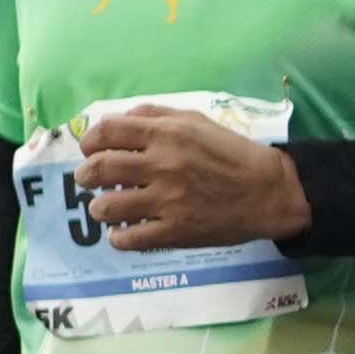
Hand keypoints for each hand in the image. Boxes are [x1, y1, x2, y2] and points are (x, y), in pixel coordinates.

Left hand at [74, 103, 310, 251]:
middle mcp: (162, 165)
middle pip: (98, 169)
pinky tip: (124, 232)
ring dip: (99, 208)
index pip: (106, 131)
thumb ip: (157, 115)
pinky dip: (118, 237)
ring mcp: (167, 201)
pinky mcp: (175, 231)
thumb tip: (121, 119)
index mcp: (166, 134)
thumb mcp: (198, 121)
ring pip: (106, 207)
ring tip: (106, 208)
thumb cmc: (232, 153)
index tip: (90, 150)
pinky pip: (128, 239)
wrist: (269, 192)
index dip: (89, 141)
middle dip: (84, 175)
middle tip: (88, 180)